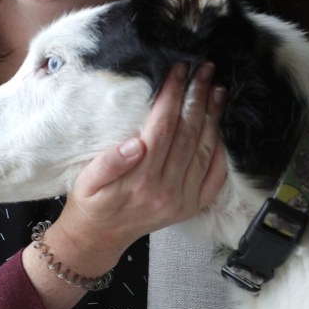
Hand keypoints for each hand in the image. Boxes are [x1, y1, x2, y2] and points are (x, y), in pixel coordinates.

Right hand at [22, 62, 227, 308]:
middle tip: (205, 70)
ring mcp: (184, 200)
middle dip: (198, 97)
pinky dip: (222, 149)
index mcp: (140, 180)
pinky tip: (222, 126)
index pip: (163, 128)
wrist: (99, 239)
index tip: (178, 70)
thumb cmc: (91, 203)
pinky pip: (215, 175)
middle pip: (188, 134)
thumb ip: (109, 162)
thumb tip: (135, 143)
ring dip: (214, 117)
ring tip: (218, 89)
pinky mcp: (192, 206)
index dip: (172, 96)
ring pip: (205, 150)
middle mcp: (167, 190)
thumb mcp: (87, 181)